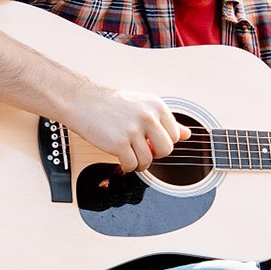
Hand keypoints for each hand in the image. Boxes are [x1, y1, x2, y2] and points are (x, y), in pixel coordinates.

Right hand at [65, 85, 190, 172]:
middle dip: (155, 154)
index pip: (175, 135)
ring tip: (130, 155)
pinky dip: (127, 167)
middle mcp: (147, 116)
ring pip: (148, 160)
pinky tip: (121, 159)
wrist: (83, 102)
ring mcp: (133, 130)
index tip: (152, 141)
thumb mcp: (142, 105)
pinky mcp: (119, 143)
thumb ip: (165, 120)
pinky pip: (132, 165)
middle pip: (166, 150)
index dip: (163, 142)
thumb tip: (187, 134)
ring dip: (139, 163)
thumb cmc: (111, 104)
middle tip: (143, 150)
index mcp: (156, 105)